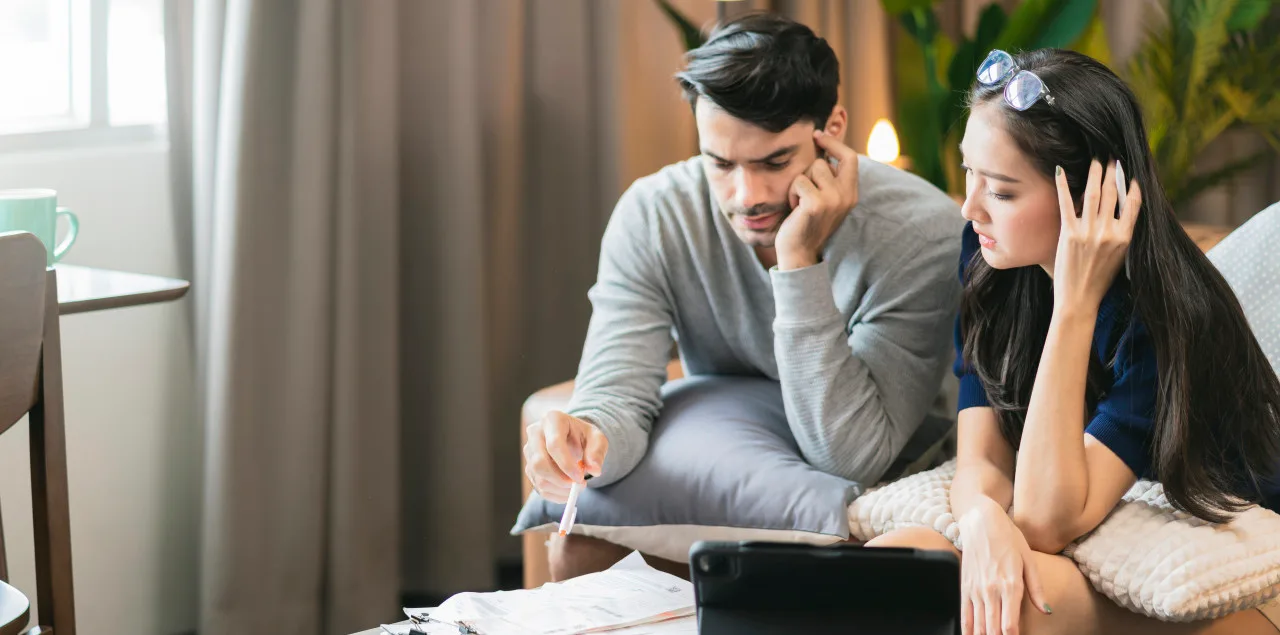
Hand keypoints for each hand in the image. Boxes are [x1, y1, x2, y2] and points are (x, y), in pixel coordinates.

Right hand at [523, 411, 606, 502]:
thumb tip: (595, 470)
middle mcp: (535, 433)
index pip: (554, 444)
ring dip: (558, 489)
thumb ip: (597, 452)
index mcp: (553, 420)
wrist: (573, 438)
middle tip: (578, 485)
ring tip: (576, 488)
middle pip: (539, 462)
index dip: (566, 465)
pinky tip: (567, 491)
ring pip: (537, 477)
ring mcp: (529, 451)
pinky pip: (538, 486)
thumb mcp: (597, 439)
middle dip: (560, 480)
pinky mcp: (529, 466)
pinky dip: (554, 494)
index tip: (580, 478)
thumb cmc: (584, 436)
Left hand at [775, 129, 859, 269]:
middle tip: (803, 195)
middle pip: (823, 162)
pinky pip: (798, 181)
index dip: (834, 144)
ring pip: (811, 169)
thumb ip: (829, 179)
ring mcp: (833, 199)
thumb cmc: (806, 224)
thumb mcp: (825, 200)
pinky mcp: (817, 203)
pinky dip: (792, 193)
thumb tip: (821, 149)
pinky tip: (795, 210)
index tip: (818, 136)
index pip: (850, 158)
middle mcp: (846, 195)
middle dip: (807, 174)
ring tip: (800, 203)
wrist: (799, 254)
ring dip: (798, 184)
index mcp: (851, 194)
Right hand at [958, 499, 1051, 634]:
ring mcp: (975, 590)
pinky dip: (968, 630)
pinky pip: (964, 615)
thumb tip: (1046, 611)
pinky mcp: (964, 586)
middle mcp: (991, 590)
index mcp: (1010, 585)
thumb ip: (1036, 589)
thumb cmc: (1008, 538)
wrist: (981, 521)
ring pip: (979, 625)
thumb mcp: (1029, 560)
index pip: (1010, 625)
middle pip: (993, 629)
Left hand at [1052, 159, 1140, 312]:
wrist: (1080, 299)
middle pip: (1112, 195)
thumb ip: (1120, 234)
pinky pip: (1066, 204)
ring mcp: (1088, 232)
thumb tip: (1120, 214)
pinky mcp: (1069, 234)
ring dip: (1094, 175)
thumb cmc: (1099, 279)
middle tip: (1112, 159)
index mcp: (1125, 237)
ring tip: (1096, 160)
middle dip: (1113, 174)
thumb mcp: (1119, 257)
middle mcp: (1108, 232)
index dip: (1133, 185)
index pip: (1134, 204)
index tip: (1132, 173)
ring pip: (1093, 195)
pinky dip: (1064, 186)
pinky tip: (1061, 171)